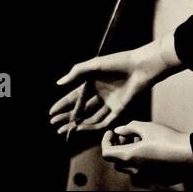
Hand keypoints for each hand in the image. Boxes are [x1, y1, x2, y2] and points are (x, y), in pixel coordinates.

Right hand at [49, 39, 174, 136]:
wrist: (141, 66)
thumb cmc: (118, 62)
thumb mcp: (94, 65)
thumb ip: (76, 73)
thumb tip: (58, 83)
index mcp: (95, 82)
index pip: (76, 96)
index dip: (63, 105)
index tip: (51, 113)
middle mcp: (102, 94)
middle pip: (82, 109)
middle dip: (67, 117)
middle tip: (54, 124)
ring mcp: (111, 103)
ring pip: (91, 117)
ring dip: (77, 124)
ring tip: (63, 129)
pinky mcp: (120, 110)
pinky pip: (104, 121)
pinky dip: (92, 126)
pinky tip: (80, 128)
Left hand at [101, 121, 192, 186]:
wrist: (191, 155)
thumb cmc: (169, 139)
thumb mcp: (148, 127)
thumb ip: (130, 127)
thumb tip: (119, 131)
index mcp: (130, 156)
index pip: (107, 152)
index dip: (106, 141)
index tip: (112, 132)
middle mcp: (135, 170)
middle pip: (117, 161)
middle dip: (118, 148)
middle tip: (128, 136)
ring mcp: (145, 176)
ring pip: (130, 167)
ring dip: (130, 155)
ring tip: (144, 141)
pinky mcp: (155, 179)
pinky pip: (143, 170)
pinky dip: (142, 161)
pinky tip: (155, 150)